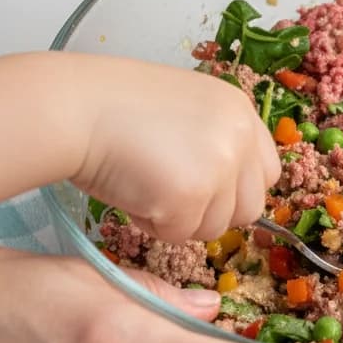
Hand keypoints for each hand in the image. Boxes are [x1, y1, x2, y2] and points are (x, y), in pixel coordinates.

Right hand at [68, 53, 280, 241]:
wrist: (74, 108)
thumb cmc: (114, 107)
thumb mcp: (186, 108)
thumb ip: (215, 140)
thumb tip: (228, 187)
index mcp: (241, 111)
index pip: (267, 172)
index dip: (236, 189)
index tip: (206, 191)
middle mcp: (240, 137)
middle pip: (250, 208)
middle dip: (212, 213)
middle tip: (171, 197)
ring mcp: (220, 167)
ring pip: (215, 227)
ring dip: (180, 220)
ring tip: (145, 186)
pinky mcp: (191, 196)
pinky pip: (181, 235)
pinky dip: (153, 225)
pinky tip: (132, 193)